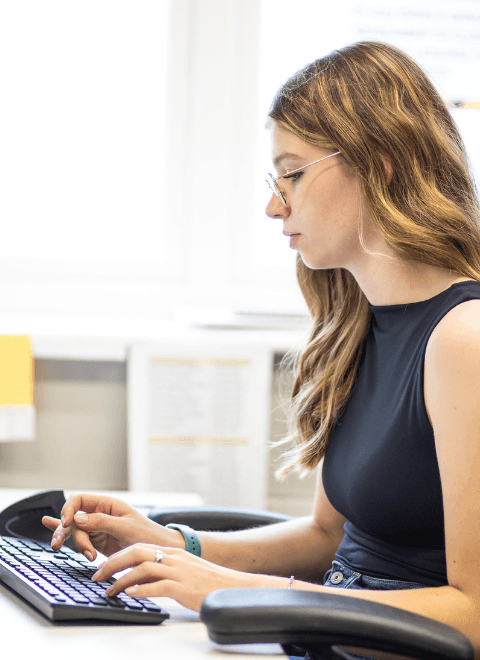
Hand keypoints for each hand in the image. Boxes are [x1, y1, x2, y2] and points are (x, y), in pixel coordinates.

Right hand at [41, 493, 183, 560]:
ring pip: (74, 532)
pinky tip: (47, 525)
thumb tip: (78, 518)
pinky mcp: (96, 542)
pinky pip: (78, 538)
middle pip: (73, 518)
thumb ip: (102, 522)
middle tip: (58, 543)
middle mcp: (99, 514)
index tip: (67, 523)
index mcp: (107, 504)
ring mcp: (96, 528)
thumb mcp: (125, 527)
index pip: (79, 500)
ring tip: (87, 555)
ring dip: (75, 543)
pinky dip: (65, 533)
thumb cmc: (147, 534)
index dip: (69, 510)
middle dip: (66, 530)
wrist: (157, 553)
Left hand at [91, 543, 275, 611]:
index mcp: (172, 552)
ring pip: (143, 568)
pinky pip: (157, 586)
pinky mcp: (183, 587)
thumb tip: (139, 579)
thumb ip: (163, 571)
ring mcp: (178, 572)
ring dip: (121, 579)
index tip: (103, 567)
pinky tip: (130, 595)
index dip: (117, 556)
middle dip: (112, 563)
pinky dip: (140, 590)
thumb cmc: (208, 582)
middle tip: (97, 576)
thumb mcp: (184, 571)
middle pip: (136, 552)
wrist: (232, 588)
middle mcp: (173, 558)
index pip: (138, 546)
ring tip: (109, 590)